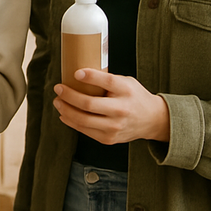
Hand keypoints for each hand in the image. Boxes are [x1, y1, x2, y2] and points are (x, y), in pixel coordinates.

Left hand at [53, 68, 169, 143]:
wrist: (152, 120)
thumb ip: (106, 78)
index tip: (76, 73)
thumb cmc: (134, 97)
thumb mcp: (125, 81)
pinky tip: (64, 114)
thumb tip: (79, 72)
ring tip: (57, 101)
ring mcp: (115, 127)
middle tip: (58, 88)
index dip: (89, 76)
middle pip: (88, 104)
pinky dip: (71, 121)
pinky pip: (85, 131)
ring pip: (83, 120)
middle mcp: (121, 110)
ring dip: (65, 110)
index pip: (106, 81)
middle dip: (69, 95)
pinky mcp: (109, 138)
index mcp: (126, 91)